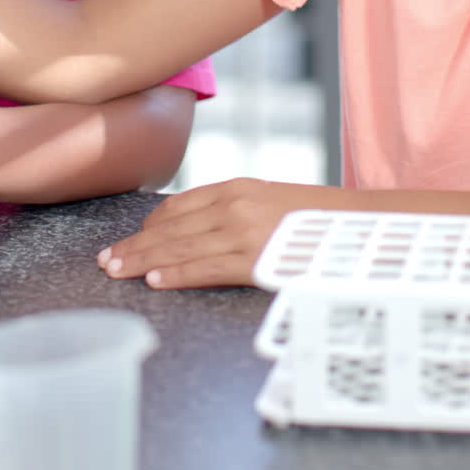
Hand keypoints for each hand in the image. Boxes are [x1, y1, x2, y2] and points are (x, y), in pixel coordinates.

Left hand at [97, 176, 340, 288]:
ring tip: (116, 271)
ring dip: (143, 261)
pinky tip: (154, 281)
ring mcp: (245, 231)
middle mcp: (235, 204)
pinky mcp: (257, 260)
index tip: (129, 240)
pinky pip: (206, 269)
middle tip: (105, 260)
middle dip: (134, 245)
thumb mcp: (271, 204)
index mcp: (237, 187)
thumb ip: (236, 213)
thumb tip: (199, 234)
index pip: (177, 207)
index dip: (148, 227)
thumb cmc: (318, 221)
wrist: (364, 226)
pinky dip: (176, 275)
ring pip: (180, 248)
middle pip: (170, 228)